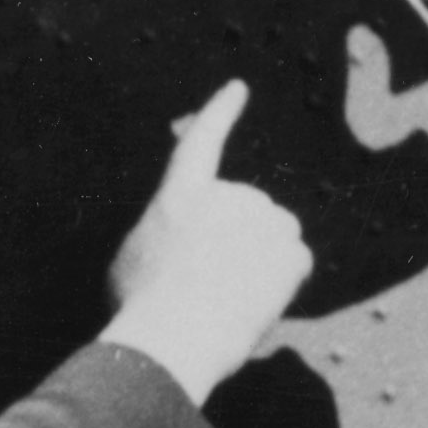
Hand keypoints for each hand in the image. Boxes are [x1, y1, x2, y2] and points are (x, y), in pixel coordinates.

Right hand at [101, 85, 309, 407]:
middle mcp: (228, 195)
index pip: (203, 140)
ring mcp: (264, 220)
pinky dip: (282, 287)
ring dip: (261, 264)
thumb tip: (179, 242)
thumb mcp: (132, 259)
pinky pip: (295, 265)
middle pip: (247, 213)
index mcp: (182, 194)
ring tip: (229, 300)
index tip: (238, 88)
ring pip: (274, 238)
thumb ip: (162, 234)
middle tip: (210, 287)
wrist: (173, 339)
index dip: (219, 113)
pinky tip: (254, 305)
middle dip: (237, 244)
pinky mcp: (292, 252)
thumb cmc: (141, 309)